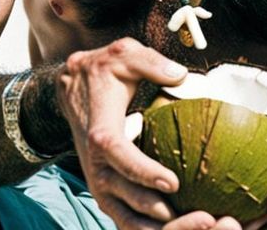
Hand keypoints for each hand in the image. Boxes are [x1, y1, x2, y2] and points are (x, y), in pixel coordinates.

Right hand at [55, 38, 187, 229]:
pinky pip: (122, 216)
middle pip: (123, 198)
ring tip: (190, 227)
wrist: (69, 88)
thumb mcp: (124, 54)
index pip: (121, 157)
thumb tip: (181, 75)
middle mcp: (95, 164)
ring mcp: (98, 181)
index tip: (172, 183)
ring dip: (151, 228)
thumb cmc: (103, 70)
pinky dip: (143, 228)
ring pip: (121, 216)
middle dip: (156, 212)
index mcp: (101, 132)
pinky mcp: (104, 188)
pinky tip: (174, 229)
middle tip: (196, 217)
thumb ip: (152, 62)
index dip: (144, 172)